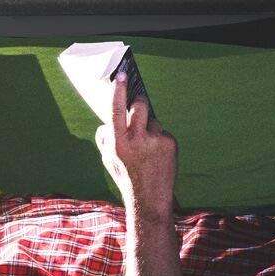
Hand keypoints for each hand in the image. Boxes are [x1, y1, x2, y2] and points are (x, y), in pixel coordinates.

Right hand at [96, 73, 176, 220]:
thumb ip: (104, 138)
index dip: (118, 91)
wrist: (150, 199)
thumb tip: (107, 120)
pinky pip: (163, 132)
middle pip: (140, 106)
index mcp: (118, 143)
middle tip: (138, 105)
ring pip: (153, 120)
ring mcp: (155, 141)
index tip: (121, 76)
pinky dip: (160, 139)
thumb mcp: (108, 159)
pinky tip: (157, 155)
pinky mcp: (170, 144)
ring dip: (150, 127)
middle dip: (139, 102)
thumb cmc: (126, 176)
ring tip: (148, 149)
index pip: (116, 110)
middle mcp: (136, 140)